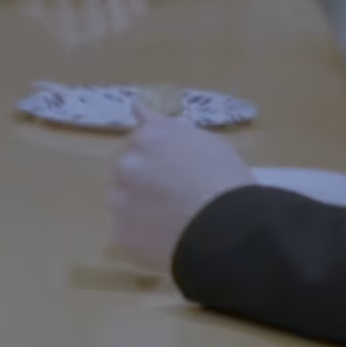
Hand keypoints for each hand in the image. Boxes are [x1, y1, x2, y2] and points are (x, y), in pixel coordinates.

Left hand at [105, 111, 255, 274]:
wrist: (226, 226)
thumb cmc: (225, 178)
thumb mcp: (204, 140)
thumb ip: (166, 126)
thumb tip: (137, 107)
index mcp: (147, 138)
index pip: (141, 141)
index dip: (158, 157)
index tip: (173, 169)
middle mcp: (126, 164)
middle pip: (127, 170)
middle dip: (145, 180)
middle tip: (175, 197)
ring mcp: (119, 199)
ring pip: (122, 201)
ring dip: (139, 207)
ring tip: (172, 221)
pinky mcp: (119, 232)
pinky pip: (126, 232)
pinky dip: (141, 236)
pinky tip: (166, 239)